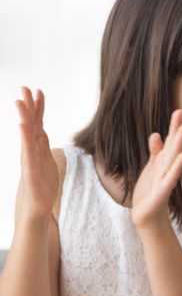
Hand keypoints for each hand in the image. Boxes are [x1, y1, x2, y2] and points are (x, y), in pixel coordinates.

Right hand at [14, 87, 59, 220]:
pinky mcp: (31, 172)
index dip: (38, 108)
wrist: (36, 208)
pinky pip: (28, 153)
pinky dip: (26, 139)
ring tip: (20, 102)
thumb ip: (43, 146)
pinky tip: (24, 127)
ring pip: (27, 136)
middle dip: (29, 106)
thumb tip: (42, 132)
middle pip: (31, 125)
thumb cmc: (42, 185)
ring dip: (24, 118)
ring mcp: (30, 160)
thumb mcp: (46, 161)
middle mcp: (31, 151)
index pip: (38, 124)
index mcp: (36, 148)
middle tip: (25, 87)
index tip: (39, 90)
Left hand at [131, 109, 181, 230]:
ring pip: (173, 158)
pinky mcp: (162, 191)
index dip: (173, 127)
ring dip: (179, 143)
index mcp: (163, 163)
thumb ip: (155, 152)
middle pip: (173, 146)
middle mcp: (167, 169)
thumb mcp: (151, 168)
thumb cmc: (150, 191)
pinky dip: (177, 167)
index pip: (170, 142)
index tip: (179, 111)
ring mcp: (166, 179)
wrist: (147, 216)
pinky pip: (170, 177)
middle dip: (177, 130)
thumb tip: (156, 134)